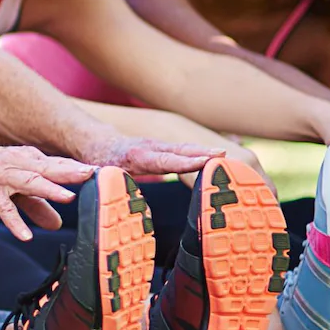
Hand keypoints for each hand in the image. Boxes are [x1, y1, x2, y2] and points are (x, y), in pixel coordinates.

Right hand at [0, 134, 91, 241]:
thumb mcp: (15, 187)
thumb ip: (37, 205)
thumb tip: (58, 224)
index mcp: (30, 160)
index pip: (61, 165)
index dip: (83, 170)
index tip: (110, 176)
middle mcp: (19, 164)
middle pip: (49, 169)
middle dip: (72, 173)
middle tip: (96, 177)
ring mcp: (2, 175)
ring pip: (28, 182)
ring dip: (48, 189)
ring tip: (68, 197)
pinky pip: (2, 206)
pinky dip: (13, 220)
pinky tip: (24, 235)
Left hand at [75, 132, 219, 177]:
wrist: (98, 141)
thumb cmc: (99, 160)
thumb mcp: (97, 172)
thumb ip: (102, 180)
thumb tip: (104, 188)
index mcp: (137, 156)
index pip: (164, 160)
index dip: (185, 162)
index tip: (206, 160)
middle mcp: (152, 148)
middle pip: (182, 150)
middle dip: (205, 153)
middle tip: (227, 156)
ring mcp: (160, 146)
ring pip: (187, 149)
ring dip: (208, 152)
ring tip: (232, 158)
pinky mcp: (165, 149)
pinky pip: (186, 151)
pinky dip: (204, 154)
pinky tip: (222, 159)